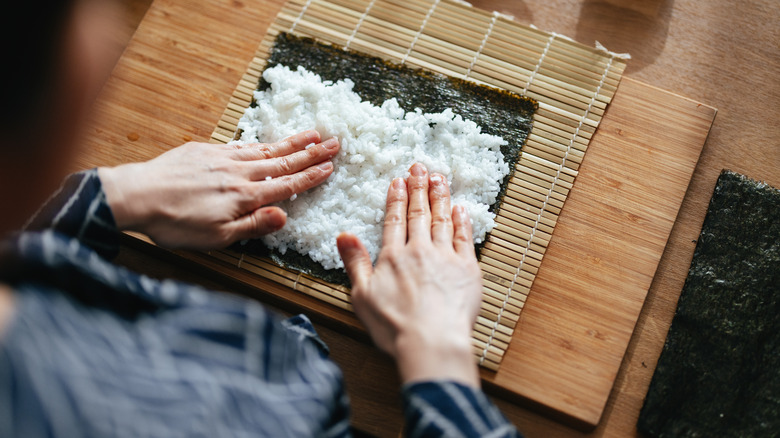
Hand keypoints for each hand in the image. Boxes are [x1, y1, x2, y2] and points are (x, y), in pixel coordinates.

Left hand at [99, 130, 338, 248]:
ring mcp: (222, 158)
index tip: (330, 167)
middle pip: (282, 161)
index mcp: (244, 197)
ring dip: (290, 142)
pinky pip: (240, 145)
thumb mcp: (216, 237)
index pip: (286, 185)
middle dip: (310, 153)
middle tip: (334, 142)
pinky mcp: (205, 151)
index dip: (310, 176)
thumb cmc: (174, 224)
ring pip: (264, 149)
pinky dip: (259, 143)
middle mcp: (238, 173)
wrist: (137, 196)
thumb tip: (283, 216)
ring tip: (312, 134)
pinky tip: (267, 142)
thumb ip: (252, 225)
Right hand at [337, 163, 482, 386]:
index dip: (397, 197)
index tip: (399, 180)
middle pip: (419, 213)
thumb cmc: (394, 326)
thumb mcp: (362, 296)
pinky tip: (460, 208)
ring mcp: (446, 258)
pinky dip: (462, 221)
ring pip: (442, 219)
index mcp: (393, 257)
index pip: (395, 219)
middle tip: (420, 167)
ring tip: (439, 178)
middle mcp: (420, 251)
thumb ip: (355, 263)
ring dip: (440, 196)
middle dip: (419, 187)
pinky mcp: (468, 270)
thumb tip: (344, 235)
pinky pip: (465, 238)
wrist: (432, 341)